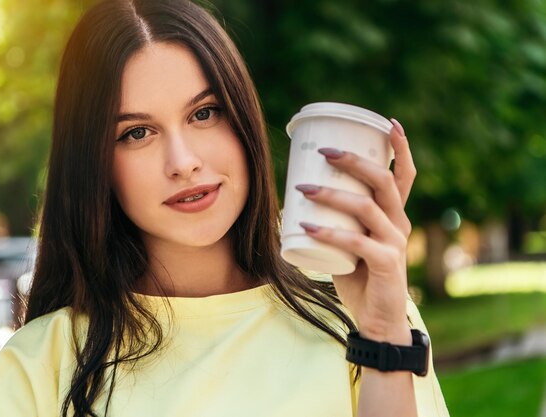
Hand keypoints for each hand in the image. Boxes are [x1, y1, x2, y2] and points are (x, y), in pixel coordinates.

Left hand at [296, 119, 415, 342]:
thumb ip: (337, 220)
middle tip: (324, 151)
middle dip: (355, 160)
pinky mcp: (386, 263)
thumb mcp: (350, 241)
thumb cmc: (360, 276)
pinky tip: (306, 227)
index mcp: (395, 215)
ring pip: (367, 207)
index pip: (404, 175)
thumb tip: (300, 197)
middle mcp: (400, 223)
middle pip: (383, 181)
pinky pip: (356, 242)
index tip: (389, 122)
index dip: (400, 148)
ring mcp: (395, 243)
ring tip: (303, 189)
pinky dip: (329, 233)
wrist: (378, 319)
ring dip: (332, 194)